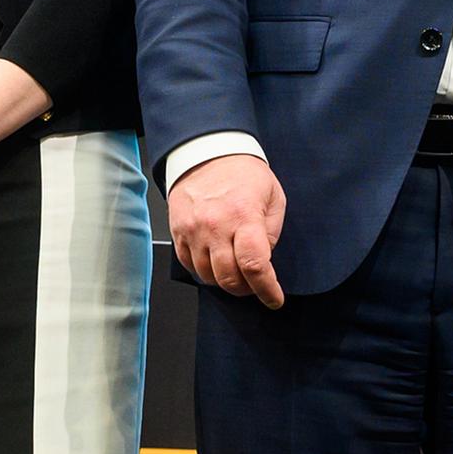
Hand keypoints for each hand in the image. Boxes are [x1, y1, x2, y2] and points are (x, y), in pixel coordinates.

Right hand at [167, 154, 287, 307]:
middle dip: (246, 289)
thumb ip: (271, 233)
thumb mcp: (273, 197)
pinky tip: (216, 259)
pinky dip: (205, 270)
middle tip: (255, 283)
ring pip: (208, 277)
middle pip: (229, 278)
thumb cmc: (243, 173)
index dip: (267, 290)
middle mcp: (215, 226)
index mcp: (243, 216)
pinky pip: (190, 266)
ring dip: (225, 280)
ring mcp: (193, 231)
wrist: (207, 153)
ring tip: (235, 267)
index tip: (274, 299)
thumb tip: (264, 261)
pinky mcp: (178, 232)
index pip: (255, 266)